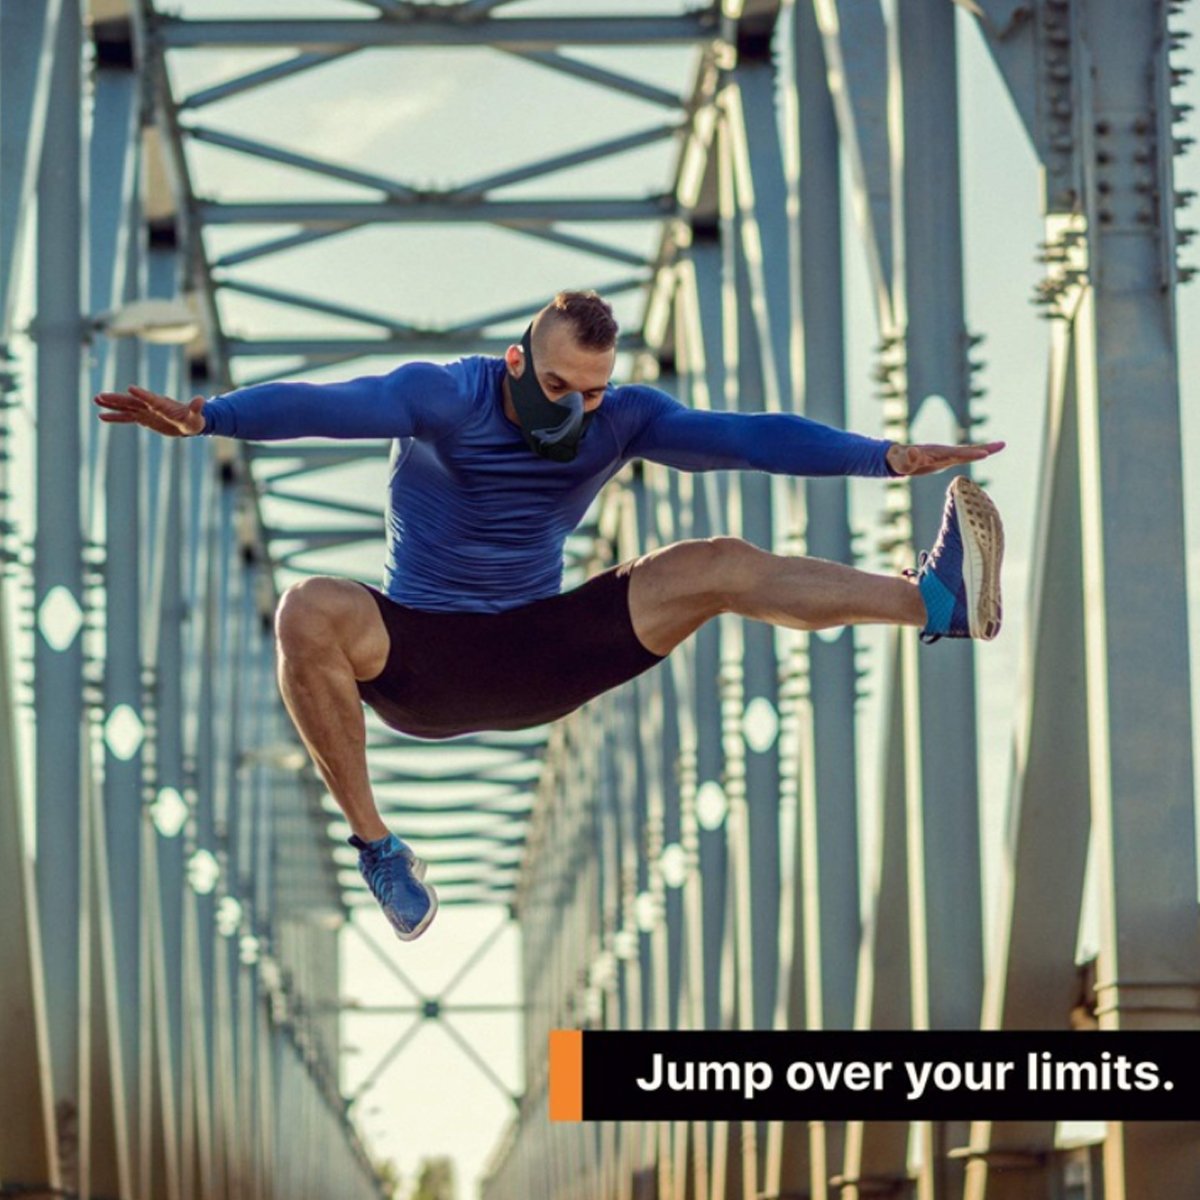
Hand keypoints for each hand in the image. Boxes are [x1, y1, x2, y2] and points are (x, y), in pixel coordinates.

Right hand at [93, 385, 205, 437]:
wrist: (190, 422)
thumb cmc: (194, 419)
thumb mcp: (197, 416)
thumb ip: (197, 408)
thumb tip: (202, 400)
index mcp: (163, 404)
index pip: (150, 398)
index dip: (142, 394)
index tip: (130, 388)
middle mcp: (151, 405)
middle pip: (131, 401)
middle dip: (117, 399)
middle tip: (101, 395)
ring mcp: (145, 411)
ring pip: (126, 407)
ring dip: (111, 404)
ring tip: (96, 400)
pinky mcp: (143, 418)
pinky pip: (126, 417)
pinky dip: (115, 417)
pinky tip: (101, 416)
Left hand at [886, 439, 1003, 476]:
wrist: (896, 458)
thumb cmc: (898, 461)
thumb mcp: (901, 462)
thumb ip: (907, 458)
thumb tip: (913, 452)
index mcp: (936, 452)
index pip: (956, 453)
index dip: (969, 455)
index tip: (984, 454)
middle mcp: (943, 451)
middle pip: (967, 450)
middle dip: (984, 448)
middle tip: (1002, 444)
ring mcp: (945, 455)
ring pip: (967, 452)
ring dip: (984, 450)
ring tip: (1001, 446)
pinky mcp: (945, 459)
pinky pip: (963, 457)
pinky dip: (976, 454)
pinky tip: (986, 454)